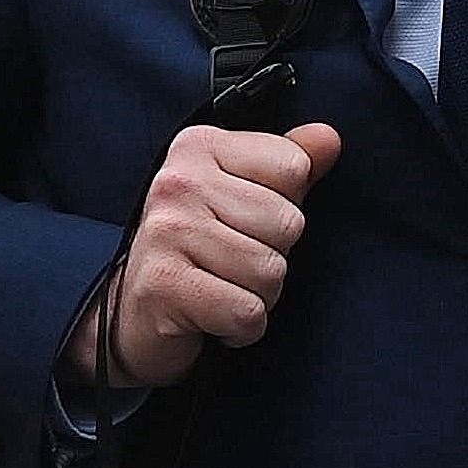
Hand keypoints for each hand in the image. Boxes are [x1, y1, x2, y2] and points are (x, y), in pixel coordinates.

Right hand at [88, 122, 344, 391]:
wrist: (137, 317)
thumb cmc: (202, 251)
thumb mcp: (246, 196)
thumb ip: (291, 165)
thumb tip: (330, 138)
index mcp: (200, 146)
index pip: (294, 167)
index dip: (284, 208)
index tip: (244, 223)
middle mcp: (177, 181)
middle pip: (287, 223)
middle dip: (273, 257)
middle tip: (231, 265)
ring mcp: (166, 231)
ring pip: (270, 271)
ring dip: (259, 297)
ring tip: (223, 290)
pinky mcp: (163, 284)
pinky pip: (247, 312)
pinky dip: (241, 329)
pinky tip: (214, 318)